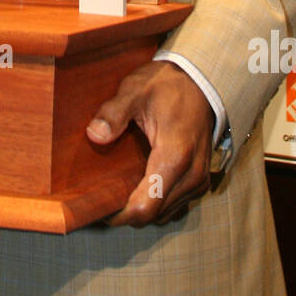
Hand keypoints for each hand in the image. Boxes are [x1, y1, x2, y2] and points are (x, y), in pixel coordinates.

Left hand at [86, 60, 214, 227]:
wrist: (202, 81)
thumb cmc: (167, 85)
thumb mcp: (135, 91)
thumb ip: (114, 113)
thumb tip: (94, 135)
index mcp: (174, 155)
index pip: (145, 207)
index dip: (119, 214)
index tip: (98, 205)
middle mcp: (191, 175)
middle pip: (153, 215)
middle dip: (126, 213)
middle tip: (101, 198)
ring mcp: (199, 180)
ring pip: (164, 214)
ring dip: (141, 209)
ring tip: (116, 192)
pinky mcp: (200, 180)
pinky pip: (175, 205)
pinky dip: (156, 203)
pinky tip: (138, 186)